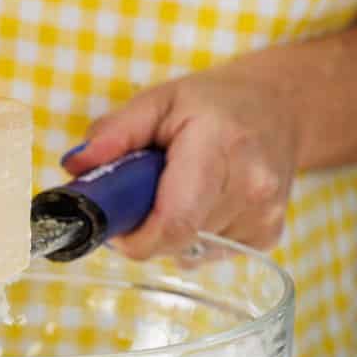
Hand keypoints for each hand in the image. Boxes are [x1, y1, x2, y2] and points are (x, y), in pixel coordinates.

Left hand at [60, 68, 300, 258]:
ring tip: (182, 189)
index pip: (171, 222)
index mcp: (219, 147)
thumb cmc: (215, 104)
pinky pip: (209, 255)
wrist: (281, 108)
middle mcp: (250, 187)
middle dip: (146, 226)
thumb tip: (75, 167)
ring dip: (171, 230)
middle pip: (174, 239)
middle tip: (145, 194)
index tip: (116, 224)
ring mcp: (263, 217)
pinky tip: (206, 202)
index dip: (133, 236)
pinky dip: (195, 236)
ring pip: (188, 250)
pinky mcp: (268, 238)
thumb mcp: (159, 101)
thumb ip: (115, 133)